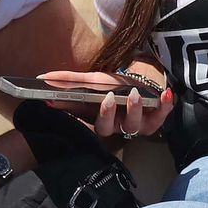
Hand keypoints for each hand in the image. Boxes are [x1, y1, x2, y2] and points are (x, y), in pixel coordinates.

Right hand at [35, 70, 175, 139]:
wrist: (139, 84)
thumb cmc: (112, 86)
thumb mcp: (91, 81)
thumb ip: (69, 81)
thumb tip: (41, 80)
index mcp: (96, 118)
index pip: (80, 118)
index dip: (72, 111)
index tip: (62, 100)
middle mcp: (115, 125)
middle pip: (108, 128)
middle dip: (107, 114)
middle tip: (108, 97)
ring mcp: (135, 124)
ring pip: (134, 125)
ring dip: (134, 109)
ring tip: (134, 93)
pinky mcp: (154, 120)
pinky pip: (161, 117)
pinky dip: (164, 106)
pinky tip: (165, 93)